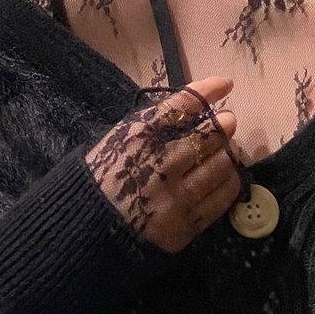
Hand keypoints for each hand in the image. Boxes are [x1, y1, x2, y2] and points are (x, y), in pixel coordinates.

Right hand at [85, 76, 241, 254]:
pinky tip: (225, 176)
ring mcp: (174, 197)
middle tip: (226, 122)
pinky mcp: (185, 225)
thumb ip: (154, 124)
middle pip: (210, 134)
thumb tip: (195, 107)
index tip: (225, 84)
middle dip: (223, 124)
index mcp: (139, 136)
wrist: (85, 229)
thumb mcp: (119, 138)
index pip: (184, 104)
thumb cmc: (102, 176)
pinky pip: (222, 198)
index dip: (210, 90)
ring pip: (221, 165)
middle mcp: (160, 163)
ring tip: (225, 149)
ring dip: (228, 152)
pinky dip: (229, 181)